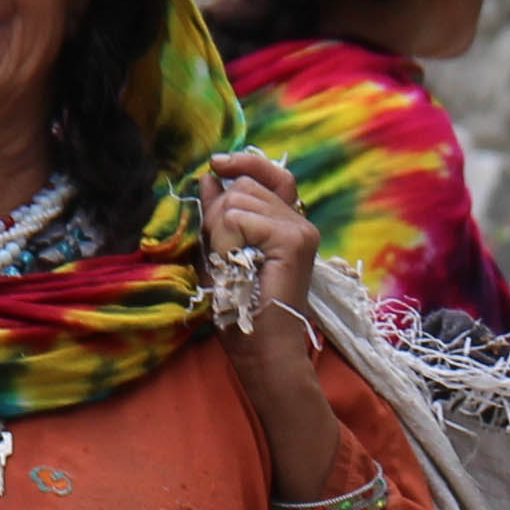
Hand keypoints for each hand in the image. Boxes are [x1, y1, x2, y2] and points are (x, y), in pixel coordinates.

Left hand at [198, 151, 348, 501]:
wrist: (261, 348)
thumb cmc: (241, 309)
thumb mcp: (220, 252)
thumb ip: (217, 215)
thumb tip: (208, 177)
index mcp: (285, 223)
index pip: (270, 173)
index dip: (244, 162)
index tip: (215, 164)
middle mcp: (298, 221)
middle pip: (243, 186)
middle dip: (219, 216)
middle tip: (224, 256)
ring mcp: (300, 229)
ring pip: (237, 200)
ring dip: (220, 233)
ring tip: (233, 266)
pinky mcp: (295, 239)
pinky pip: (240, 219)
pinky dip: (227, 243)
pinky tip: (238, 266)